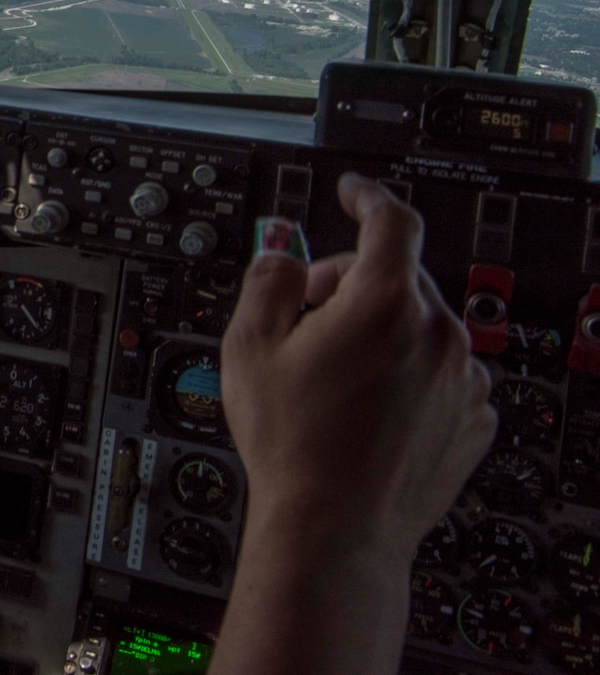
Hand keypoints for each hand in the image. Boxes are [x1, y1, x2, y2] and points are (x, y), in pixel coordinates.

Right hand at [210, 173, 495, 674]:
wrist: (335, 530)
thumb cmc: (293, 445)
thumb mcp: (249, 345)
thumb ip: (268, 278)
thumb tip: (284, 252)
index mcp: (384, 303)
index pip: (389, 220)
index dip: (367, 196)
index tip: (355, 191)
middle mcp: (438, 334)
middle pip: (398, 277)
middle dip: (351, 284)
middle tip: (306, 320)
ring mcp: (463, 380)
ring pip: (422, 326)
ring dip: (382, 333)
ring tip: (334, 379)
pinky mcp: (472, 419)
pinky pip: (442, 373)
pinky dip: (409, 374)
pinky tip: (367, 407)